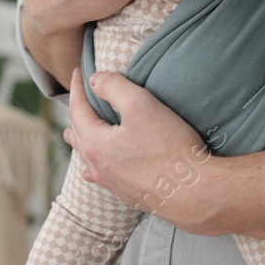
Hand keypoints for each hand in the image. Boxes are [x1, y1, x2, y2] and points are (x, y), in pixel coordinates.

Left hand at [64, 68, 221, 233]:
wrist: (192, 191)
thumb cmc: (168, 147)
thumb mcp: (140, 105)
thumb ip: (114, 87)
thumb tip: (95, 81)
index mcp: (95, 142)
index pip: (77, 108)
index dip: (77, 87)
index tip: (77, 70)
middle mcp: (97, 165)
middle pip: (79, 133)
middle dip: (77, 112)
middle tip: (79, 96)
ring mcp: (112, 182)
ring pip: (87, 156)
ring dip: (80, 139)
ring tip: (72, 132)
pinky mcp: (127, 193)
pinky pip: (100, 176)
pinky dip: (92, 166)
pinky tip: (90, 172)